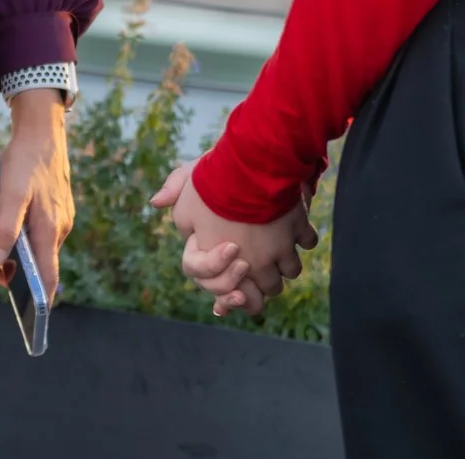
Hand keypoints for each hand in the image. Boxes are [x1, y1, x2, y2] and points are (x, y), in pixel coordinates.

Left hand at [0, 89, 73, 294]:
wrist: (43, 132)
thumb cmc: (26, 162)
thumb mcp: (12, 194)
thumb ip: (6, 228)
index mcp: (50, 230)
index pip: (49, 276)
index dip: (43, 300)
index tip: (35, 319)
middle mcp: (60, 228)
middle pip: (43, 263)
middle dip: (24, 275)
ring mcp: (61, 217)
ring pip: (41, 246)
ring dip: (23, 253)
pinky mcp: (57, 207)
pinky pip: (42, 231)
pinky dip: (28, 237)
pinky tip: (13, 228)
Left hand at [149, 161, 317, 318]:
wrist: (249, 169)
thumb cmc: (212, 184)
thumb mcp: (182, 192)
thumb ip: (171, 199)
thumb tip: (156, 203)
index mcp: (225, 261)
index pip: (236, 295)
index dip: (239, 295)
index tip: (241, 282)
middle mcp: (256, 261)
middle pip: (271, 289)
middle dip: (266, 281)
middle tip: (261, 264)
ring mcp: (281, 247)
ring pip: (292, 271)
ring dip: (285, 263)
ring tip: (279, 246)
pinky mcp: (299, 229)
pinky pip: (309, 243)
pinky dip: (304, 238)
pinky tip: (295, 227)